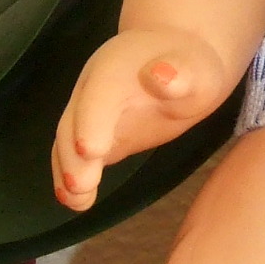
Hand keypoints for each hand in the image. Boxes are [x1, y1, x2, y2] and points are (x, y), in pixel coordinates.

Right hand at [51, 29, 229, 211]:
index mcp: (115, 67)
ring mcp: (89, 112)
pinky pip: (76, 155)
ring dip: (68, 170)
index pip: (100, 94)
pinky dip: (72, 177)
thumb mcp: (196, 69)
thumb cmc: (190, 66)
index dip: (93, 120)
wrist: (179, 62)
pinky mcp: (95, 135)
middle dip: (75, 154)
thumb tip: (162, 75)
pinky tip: (76, 201)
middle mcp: (92, 88)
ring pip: (69, 140)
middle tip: (80, 185)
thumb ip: (180, 75)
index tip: (91, 150)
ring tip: (75, 200)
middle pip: (76, 120)